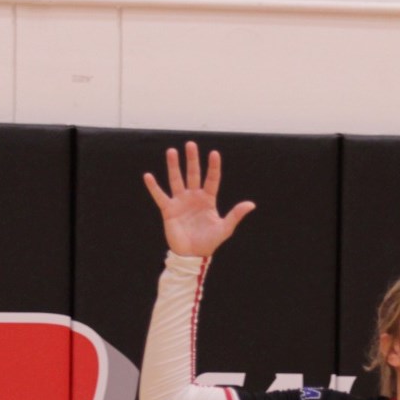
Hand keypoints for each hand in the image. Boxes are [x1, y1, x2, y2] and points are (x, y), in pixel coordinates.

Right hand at [143, 141, 255, 257]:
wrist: (193, 255)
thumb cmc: (209, 242)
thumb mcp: (225, 228)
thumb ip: (235, 215)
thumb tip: (251, 204)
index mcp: (208, 200)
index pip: (212, 179)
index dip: (213, 167)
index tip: (214, 153)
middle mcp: (194, 197)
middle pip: (193, 174)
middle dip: (192, 160)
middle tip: (190, 144)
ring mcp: (180, 202)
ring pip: (176, 180)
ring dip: (174, 166)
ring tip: (172, 151)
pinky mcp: (169, 210)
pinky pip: (160, 196)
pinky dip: (153, 187)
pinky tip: (148, 176)